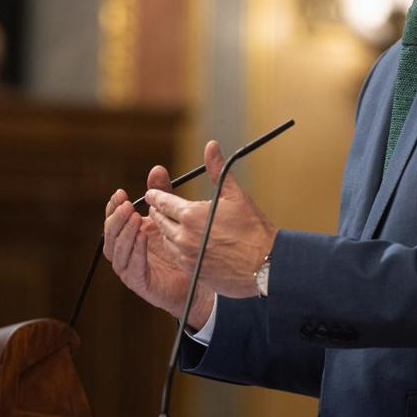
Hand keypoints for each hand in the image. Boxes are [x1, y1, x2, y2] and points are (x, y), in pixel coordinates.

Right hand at [103, 165, 214, 328]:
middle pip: (110, 234)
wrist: (198, 282)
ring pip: (116, 251)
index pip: (113, 219)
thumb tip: (157, 168)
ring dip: (123, 234)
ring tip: (135, 218)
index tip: (121, 193)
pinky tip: (143, 237)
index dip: (113, 207)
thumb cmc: (182, 250)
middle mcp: (126, 252)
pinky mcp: (140, 283)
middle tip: (127, 205)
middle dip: (116, 219)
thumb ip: (163, 194)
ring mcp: (130, 269)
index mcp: (129, 236)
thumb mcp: (171, 217)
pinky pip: (132, 267)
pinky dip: (135, 252)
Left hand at [150, 141, 277, 298]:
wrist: (265, 265)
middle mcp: (183, 236)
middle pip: (160, 221)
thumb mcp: (235, 194)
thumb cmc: (253, 228)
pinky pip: (175, 256)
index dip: (155, 196)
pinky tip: (183, 243)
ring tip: (169, 223)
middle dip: (158, 212)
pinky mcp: (191, 271)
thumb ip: (218, 169)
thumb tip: (211, 145)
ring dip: (166, 230)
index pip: (162, 202)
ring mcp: (186, 256)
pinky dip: (175, 247)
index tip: (151, 193)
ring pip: (166, 240)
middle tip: (157, 207)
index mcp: (191, 215)